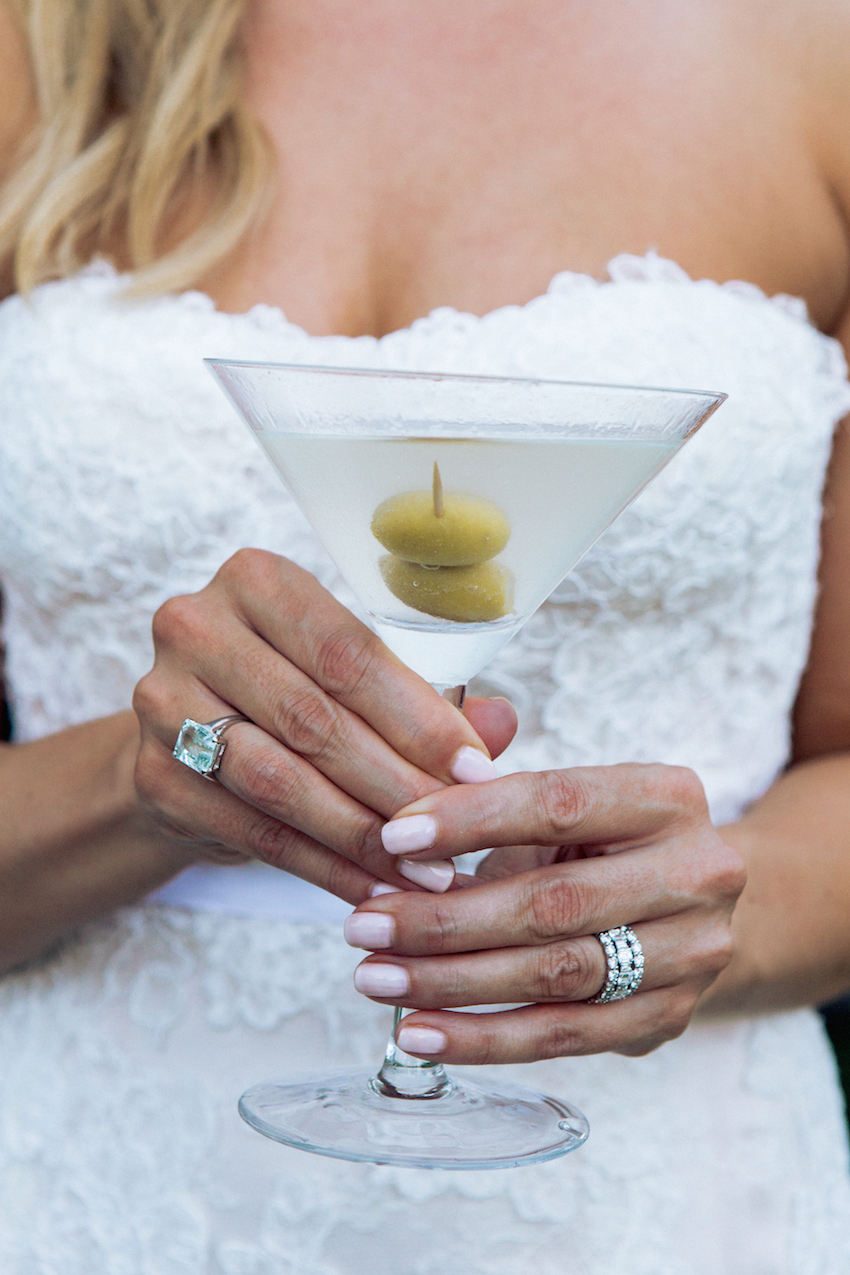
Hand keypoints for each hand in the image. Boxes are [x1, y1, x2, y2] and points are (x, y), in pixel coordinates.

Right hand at [133, 549, 515, 901]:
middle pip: (314, 719)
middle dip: (397, 786)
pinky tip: (372, 888)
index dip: (417, 717)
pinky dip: (321, 868)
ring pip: (280, 782)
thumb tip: (501, 725)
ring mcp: (162, 702)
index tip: (477, 772)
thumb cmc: (290, 692)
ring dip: (362, 836)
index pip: (346, 652)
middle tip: (459, 837)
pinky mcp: (153, 777)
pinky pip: (253, 832)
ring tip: (424, 873)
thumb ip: (425, 697)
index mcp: (257, 580)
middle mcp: (196, 627)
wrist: (188, 736)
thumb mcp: (354, 678)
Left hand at [344, 763, 745, 1060]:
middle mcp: (696, 873)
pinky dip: (483, 1039)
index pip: (558, 802)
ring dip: (451, 983)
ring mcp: (692, 953)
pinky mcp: (668, 1017)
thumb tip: (401, 829)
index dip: (470, 820)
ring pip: (554, 975)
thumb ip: (491, 794)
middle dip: (445, 918)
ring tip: (376, 977)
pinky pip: (564, 1036)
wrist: (687, 901)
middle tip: (364, 925)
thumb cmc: (600, 840)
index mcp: (667, 797)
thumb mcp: (561, 800)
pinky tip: (419, 1032)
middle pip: (553, 903)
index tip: (392, 837)